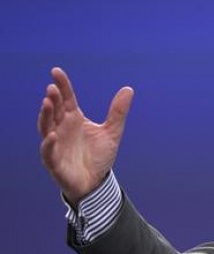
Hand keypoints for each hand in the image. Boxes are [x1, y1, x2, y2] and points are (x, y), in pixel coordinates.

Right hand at [38, 67, 133, 203]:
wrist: (96, 182)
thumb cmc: (98, 156)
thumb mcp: (112, 132)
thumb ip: (118, 112)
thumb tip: (128, 89)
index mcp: (74, 119)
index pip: (66, 99)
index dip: (62, 86)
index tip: (57, 71)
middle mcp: (62, 129)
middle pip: (54, 110)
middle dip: (53, 99)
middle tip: (52, 88)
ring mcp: (56, 144)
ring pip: (45, 127)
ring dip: (45, 115)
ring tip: (47, 102)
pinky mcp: (54, 162)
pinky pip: (48, 152)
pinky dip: (48, 144)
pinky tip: (51, 135)